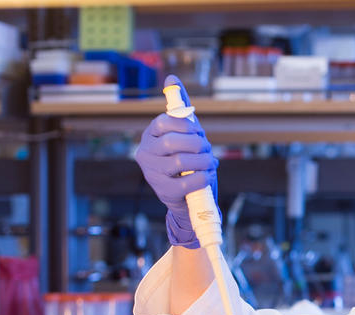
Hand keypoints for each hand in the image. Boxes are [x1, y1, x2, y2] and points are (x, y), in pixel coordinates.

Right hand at [134, 74, 218, 249]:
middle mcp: (145, 153)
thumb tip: (171, 77)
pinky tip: (207, 176)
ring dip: (204, 160)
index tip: (198, 133)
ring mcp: (152, 174)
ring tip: (209, 163)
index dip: (188, 125)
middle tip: (207, 149)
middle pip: (174, 141)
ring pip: (182, 160)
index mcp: (150, 135)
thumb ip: (179, 107)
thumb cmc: (189, 160)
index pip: (166, 120)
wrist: (190, 197)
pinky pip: (188, 180)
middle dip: (198, 144)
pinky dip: (204, 177)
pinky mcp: (164, 192)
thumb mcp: (185, 133)